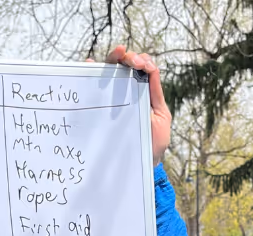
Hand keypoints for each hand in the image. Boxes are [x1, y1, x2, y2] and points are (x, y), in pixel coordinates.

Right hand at [92, 46, 171, 166]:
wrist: (140, 164)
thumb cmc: (151, 142)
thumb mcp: (161, 117)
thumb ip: (156, 94)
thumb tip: (152, 69)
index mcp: (143, 91)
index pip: (140, 68)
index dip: (142, 60)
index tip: (145, 67)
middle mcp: (126, 91)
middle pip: (123, 65)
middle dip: (129, 57)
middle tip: (134, 62)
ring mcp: (111, 98)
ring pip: (109, 71)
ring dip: (114, 58)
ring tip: (119, 54)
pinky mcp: (100, 108)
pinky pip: (93, 87)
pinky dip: (91, 71)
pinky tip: (90, 64)